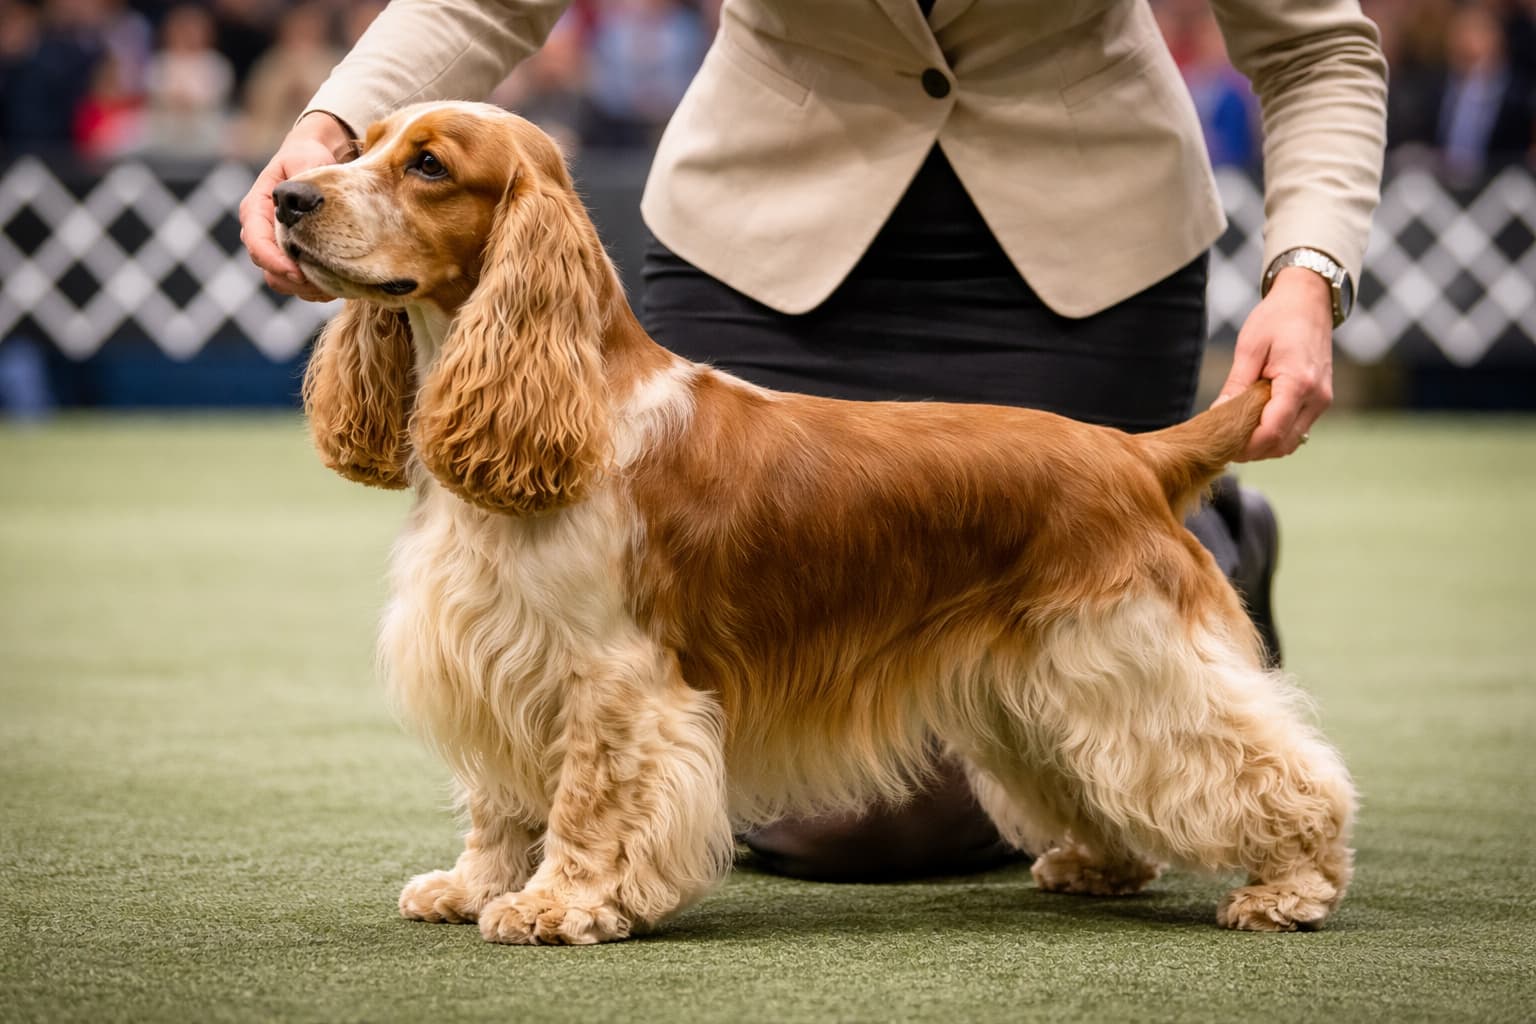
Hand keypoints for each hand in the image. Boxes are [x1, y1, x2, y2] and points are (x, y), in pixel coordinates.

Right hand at [238, 112, 353, 301]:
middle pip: (269, 270)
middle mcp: (262, 232)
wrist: (314, 160)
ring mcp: (276, 248)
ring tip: (336, 283)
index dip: (274, 262)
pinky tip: (340, 281)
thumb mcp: (304, 159)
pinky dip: (318, 288)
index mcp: (256, 210)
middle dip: (296, 281)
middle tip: (327, 282)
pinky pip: (300, 284)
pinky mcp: (293, 257)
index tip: (299, 272)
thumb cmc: (307, 157)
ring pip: (284, 282)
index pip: (256, 243)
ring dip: (308, 289)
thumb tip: (308, 201)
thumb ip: (302, 177)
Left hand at [1216, 267, 1334, 460]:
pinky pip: (1297, 429)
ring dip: (1264, 444)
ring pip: (1291, 442)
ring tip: (1237, 433)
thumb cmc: (1277, 318)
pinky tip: (1255, 423)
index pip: (1271, 431)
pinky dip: (1276, 433)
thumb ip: (1236, 385)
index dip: (1246, 446)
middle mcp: (1316, 397)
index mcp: (1299, 382)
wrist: (1309, 301)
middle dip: (1252, 450)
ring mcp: (1322, 400)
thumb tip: (1218, 415)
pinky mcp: (1321, 400)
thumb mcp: (1250, 348)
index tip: (1222, 444)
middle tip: (1224, 442)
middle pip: (1282, 444)